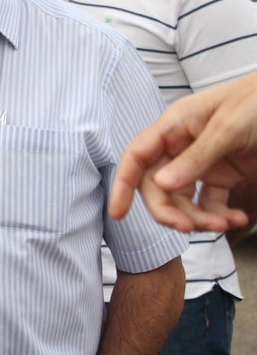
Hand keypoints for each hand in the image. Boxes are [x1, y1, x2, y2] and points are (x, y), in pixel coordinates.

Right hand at [110, 71, 256, 232]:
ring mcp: (202, 162)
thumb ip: (196, 158)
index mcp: (174, 126)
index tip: (118, 213)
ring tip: (222, 224)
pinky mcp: (223, 175)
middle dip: (170, 210)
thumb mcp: (227, 128)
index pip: (137, 156)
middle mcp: (182, 146)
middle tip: (187, 228)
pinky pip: (211, 202)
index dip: (123, 184)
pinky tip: (236, 219)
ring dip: (199, 218)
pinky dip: (220, 215)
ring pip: (184, 200)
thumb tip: (162, 186)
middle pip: (158, 186)